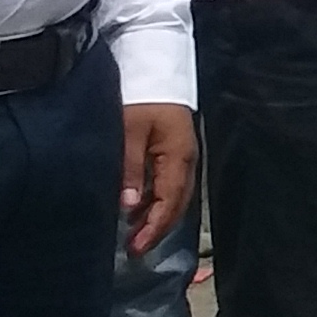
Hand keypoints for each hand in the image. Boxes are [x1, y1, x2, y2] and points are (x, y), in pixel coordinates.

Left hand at [119, 102, 195, 256]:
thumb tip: (129, 206)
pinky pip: (171, 185)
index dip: (153, 228)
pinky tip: (139, 208)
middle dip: (157, 228)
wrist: (155, 67)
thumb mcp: (128, 132)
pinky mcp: (176, 150)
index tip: (135, 248)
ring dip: (157, 216)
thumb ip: (131, 170)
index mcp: (178, 158)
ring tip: (135, 234)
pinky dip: (157, 201)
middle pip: (177, 203)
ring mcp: (184, 155)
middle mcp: (187, 160)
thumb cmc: (141, 99)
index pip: (169, 202)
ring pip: (175, 196)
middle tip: (135, 249)